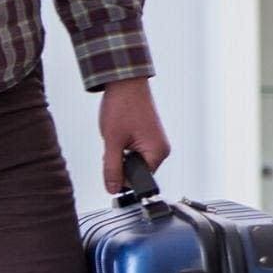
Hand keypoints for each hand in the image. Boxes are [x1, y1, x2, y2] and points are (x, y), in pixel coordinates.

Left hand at [98, 77, 170, 194]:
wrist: (125, 83)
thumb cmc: (123, 105)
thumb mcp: (112, 142)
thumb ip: (112, 169)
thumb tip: (112, 189)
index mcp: (157, 153)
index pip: (138, 180)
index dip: (121, 176)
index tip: (111, 164)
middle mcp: (161, 150)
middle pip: (136, 172)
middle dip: (120, 164)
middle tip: (115, 144)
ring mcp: (156, 143)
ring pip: (133, 162)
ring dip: (120, 155)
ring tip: (119, 135)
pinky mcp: (149, 138)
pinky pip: (134, 152)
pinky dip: (123, 148)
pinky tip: (121, 133)